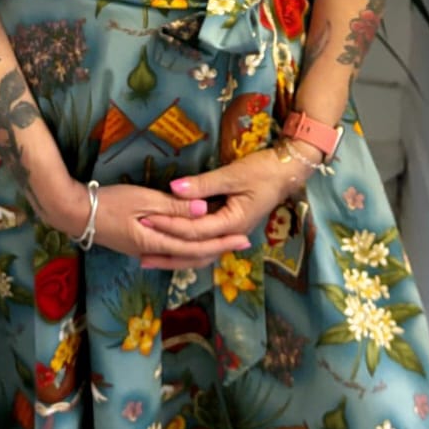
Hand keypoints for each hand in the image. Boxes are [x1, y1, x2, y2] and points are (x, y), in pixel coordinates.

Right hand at [48, 179, 244, 263]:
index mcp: (155, 242)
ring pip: (182, 258)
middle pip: (192, 257)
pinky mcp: (137, 247)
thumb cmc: (108, 202)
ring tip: (225, 244)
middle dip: (219, 249)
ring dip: (205, 251)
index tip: (244, 238)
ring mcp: (143, 252)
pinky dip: (187, 250)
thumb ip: (174, 207)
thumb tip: (205, 210)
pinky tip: (193, 244)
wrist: (75, 213)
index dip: (222, 242)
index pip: (197, 246)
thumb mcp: (143, 199)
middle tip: (242, 243)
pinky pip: (170, 253)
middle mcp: (151, 253)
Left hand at [135, 147, 320, 269]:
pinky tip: (170, 245)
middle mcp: (231, 234)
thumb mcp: (232, 174)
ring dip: (175, 254)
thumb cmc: (263, 170)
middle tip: (140, 254)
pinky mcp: (228, 226)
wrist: (288, 171)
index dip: (170, 225)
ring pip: (200, 251)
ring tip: (150, 257)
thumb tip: (174, 189)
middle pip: (195, 250)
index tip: (147, 219)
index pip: (195, 230)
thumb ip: (202, 184)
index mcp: (233, 223)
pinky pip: (204, 242)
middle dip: (168, 252)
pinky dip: (187, 245)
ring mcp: (231, 232)